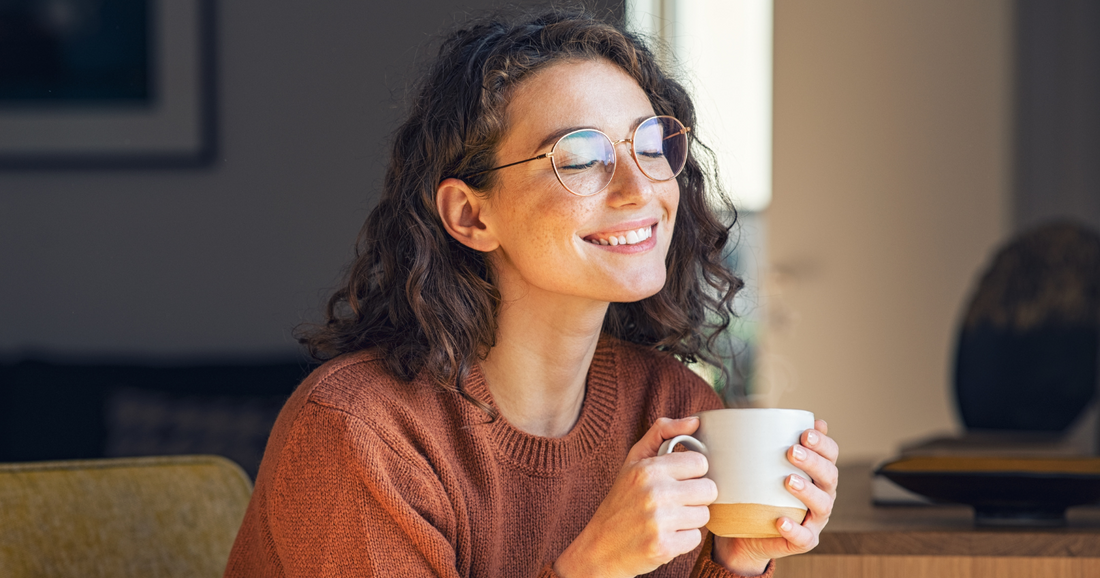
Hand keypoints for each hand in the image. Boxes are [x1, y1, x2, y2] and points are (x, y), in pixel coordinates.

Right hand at [553, 417, 718, 577]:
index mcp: (649, 469)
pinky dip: (683, 539)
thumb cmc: (622, 500)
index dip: (692, 472)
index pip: (700, 462)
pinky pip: (696, 538)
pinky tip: (665, 535)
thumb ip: (662, 433)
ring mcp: (659, 521)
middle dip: (695, 496)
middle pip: (709, 489)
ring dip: (690, 519)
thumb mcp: (634, 461)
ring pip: (704, 515)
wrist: (601, 546)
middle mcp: (654, 493)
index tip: (678, 479)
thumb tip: (695, 421)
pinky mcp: (664, 547)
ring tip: (668, 519)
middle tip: (675, 501)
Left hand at [712, 420, 839, 575]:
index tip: (805, 433)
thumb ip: (764, 442)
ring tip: (788, 481)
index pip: (830, 454)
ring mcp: (814, 520)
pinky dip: (795, 529)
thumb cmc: (756, 492)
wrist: (744, 533)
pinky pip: (804, 538)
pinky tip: (781, 521)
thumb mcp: (759, 465)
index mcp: (816, 473)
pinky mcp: (803, 541)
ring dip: (807, 492)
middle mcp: (822, 495)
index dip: (823, 443)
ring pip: (822, 505)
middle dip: (813, 462)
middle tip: (792, 451)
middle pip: (829, 476)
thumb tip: (754, 409)